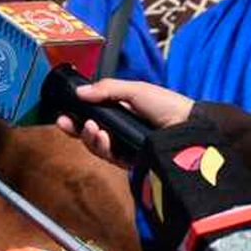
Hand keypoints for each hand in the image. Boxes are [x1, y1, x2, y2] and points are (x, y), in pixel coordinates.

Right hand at [54, 79, 194, 165]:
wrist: (187, 126)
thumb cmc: (167, 104)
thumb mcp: (134, 89)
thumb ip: (107, 89)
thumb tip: (80, 92)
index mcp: (120, 111)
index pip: (91, 114)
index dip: (75, 116)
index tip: (62, 114)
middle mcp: (120, 129)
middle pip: (88, 133)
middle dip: (75, 129)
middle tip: (66, 122)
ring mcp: (124, 146)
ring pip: (96, 146)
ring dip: (88, 137)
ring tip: (92, 128)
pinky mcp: (130, 161)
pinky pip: (108, 157)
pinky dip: (102, 147)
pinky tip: (103, 137)